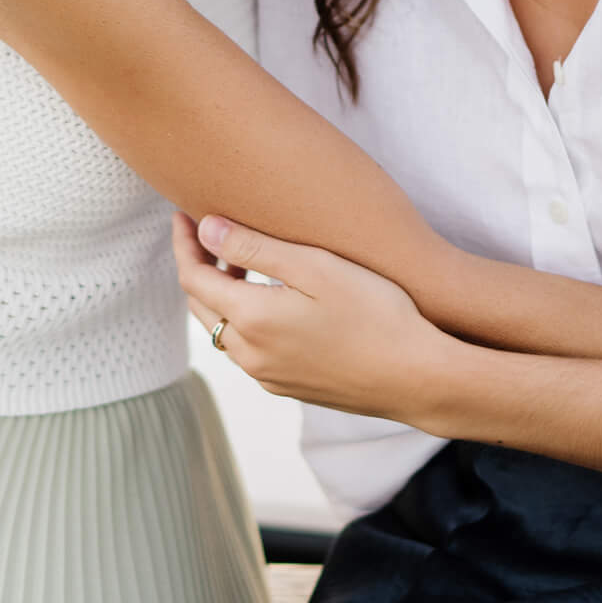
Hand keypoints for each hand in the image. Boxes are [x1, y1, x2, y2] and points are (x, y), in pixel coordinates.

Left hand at [173, 213, 441, 418]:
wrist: (417, 377)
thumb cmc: (376, 313)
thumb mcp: (316, 267)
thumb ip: (255, 247)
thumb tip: (205, 229)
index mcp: (251, 320)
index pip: (192, 277)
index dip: (184, 243)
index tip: (185, 214)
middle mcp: (250, 355)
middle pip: (202, 306)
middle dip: (198, 267)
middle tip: (210, 232)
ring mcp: (268, 377)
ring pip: (223, 330)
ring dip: (222, 294)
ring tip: (244, 262)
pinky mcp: (288, 387)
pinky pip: (247, 350)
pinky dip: (243, 320)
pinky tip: (273, 302)